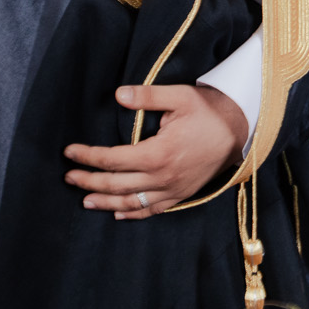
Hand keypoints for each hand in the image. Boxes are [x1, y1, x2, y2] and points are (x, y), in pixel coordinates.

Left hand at [63, 84, 247, 218]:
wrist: (240, 131)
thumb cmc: (208, 111)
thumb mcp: (179, 97)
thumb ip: (147, 97)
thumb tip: (118, 95)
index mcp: (158, 153)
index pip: (113, 159)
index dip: (88, 157)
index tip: (70, 152)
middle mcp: (163, 177)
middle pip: (117, 185)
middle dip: (89, 181)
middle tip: (69, 177)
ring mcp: (173, 189)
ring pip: (132, 202)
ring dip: (105, 202)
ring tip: (85, 200)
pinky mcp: (182, 194)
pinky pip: (153, 209)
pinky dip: (133, 214)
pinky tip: (118, 213)